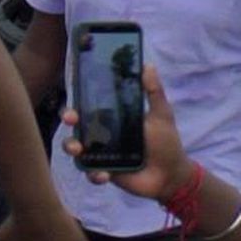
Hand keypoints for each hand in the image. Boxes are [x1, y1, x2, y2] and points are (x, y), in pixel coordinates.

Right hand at [64, 65, 193, 202]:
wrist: (172, 175)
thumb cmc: (166, 143)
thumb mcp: (161, 115)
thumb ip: (154, 92)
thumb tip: (148, 65)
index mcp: (111, 119)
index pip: (87, 109)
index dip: (75, 106)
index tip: (72, 105)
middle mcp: (101, 135)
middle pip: (75, 126)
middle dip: (68, 121)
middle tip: (72, 120)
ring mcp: (100, 154)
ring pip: (75, 149)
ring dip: (71, 147)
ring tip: (79, 150)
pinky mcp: (103, 173)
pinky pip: (90, 173)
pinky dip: (94, 174)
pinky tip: (104, 175)